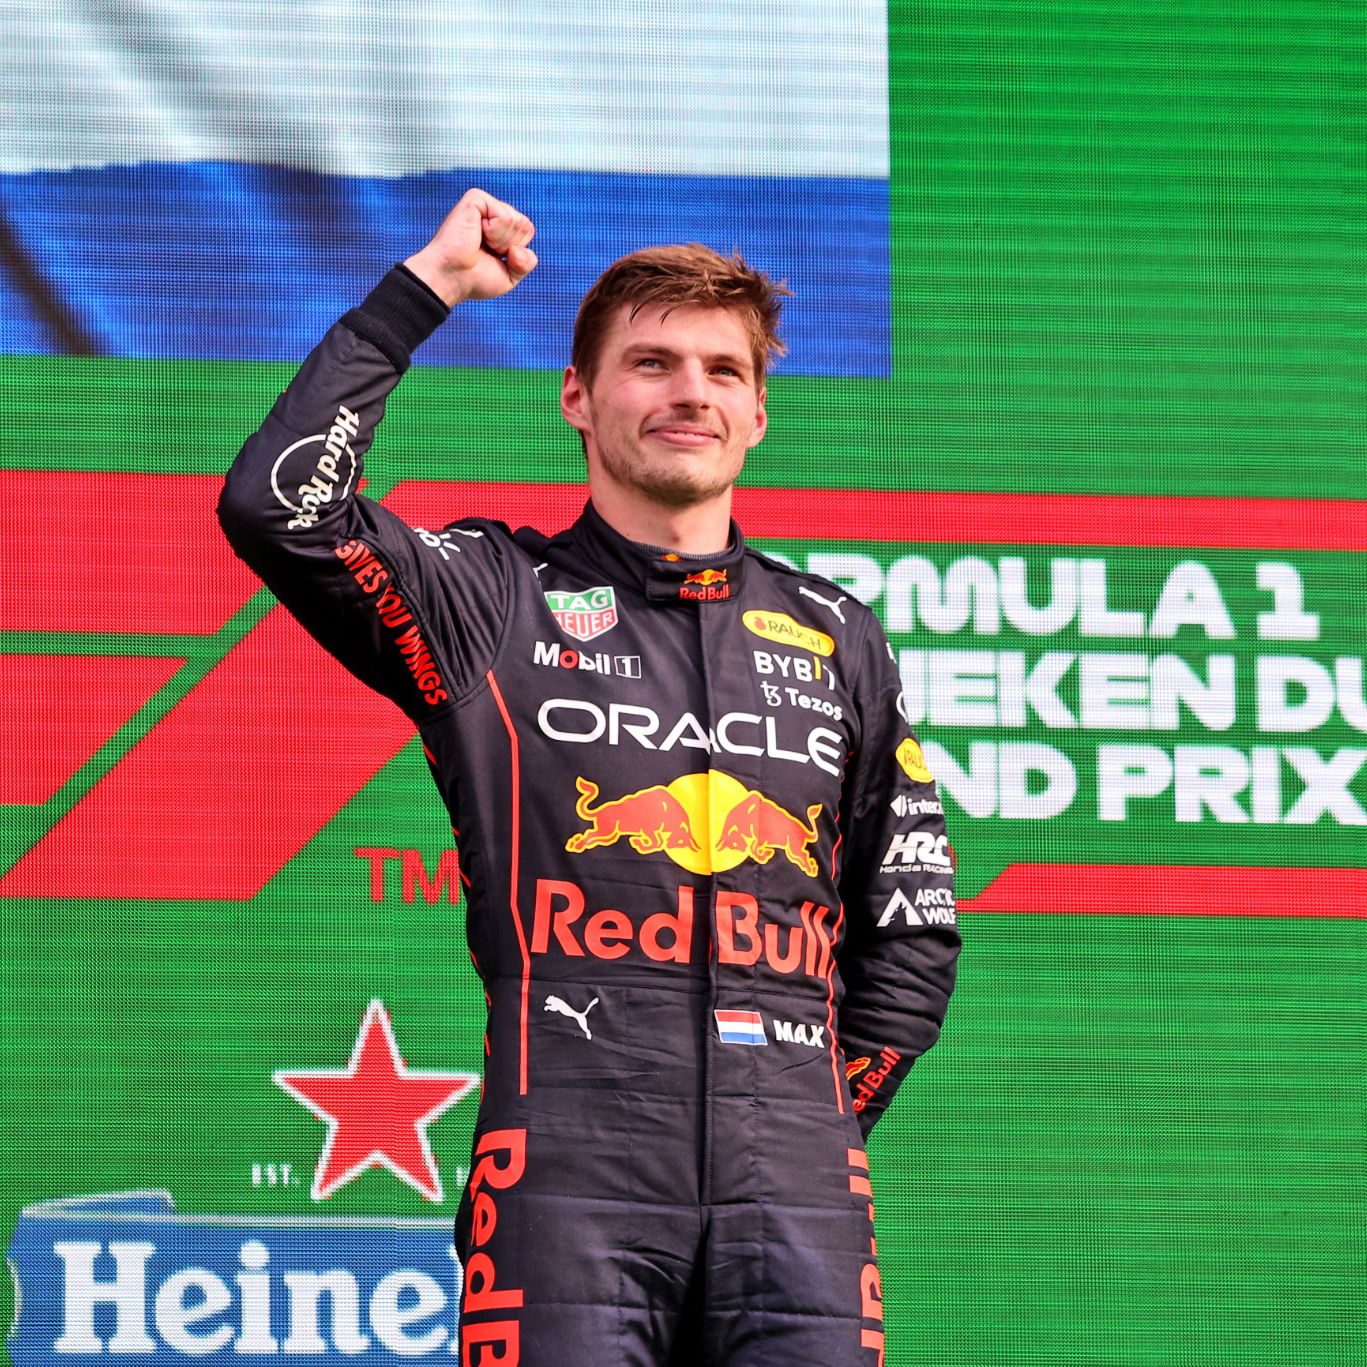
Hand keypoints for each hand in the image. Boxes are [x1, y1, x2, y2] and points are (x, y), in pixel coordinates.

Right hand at [403, 189, 537, 305]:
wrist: (451, 278)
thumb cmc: (473, 279)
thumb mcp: (509, 276)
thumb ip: (526, 263)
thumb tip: (518, 248)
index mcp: (499, 228)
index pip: (528, 231)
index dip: (516, 252)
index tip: (493, 257)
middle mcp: (492, 213)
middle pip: (526, 225)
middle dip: (510, 246)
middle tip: (485, 251)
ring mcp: (484, 205)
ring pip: (516, 221)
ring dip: (501, 241)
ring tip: (479, 243)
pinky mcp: (476, 199)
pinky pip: (505, 216)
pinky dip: (495, 233)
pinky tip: (476, 235)